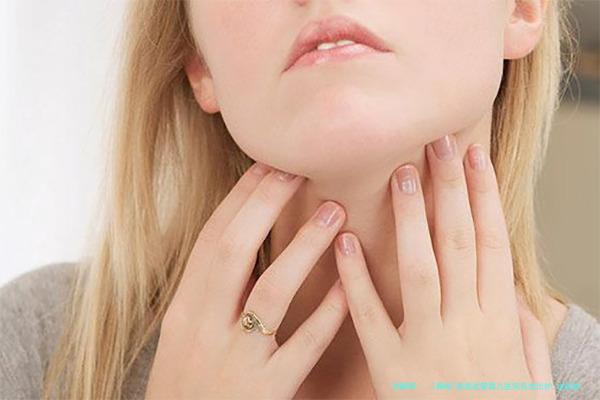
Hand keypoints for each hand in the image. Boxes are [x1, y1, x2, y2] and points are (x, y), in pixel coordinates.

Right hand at [145, 162, 348, 399]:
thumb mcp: (184, 334)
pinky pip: (303, 347)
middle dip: (265, 204)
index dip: (240, 198)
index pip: (211, 240)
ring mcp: (235, 360)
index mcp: (184, 310)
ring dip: (303, 247)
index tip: (266, 164)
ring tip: (335, 212)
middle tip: (298, 168)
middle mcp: (203, 328)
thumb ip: (210, 292)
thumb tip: (243, 241)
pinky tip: (350, 287)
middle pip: (233, 250)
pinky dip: (327, 313)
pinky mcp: (265, 392)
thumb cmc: (187, 386)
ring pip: (270, 291)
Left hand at [333, 134, 555, 398]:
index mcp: (498, 323)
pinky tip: (344, 242)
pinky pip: (370, 318)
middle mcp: (466, 326)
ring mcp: (427, 346)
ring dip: (411, 221)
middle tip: (435, 143)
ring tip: (400, 175)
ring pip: (420, 270)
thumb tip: (521, 296)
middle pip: (458, 244)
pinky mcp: (392, 369)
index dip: (483, 198)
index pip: (491, 245)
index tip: (472, 158)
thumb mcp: (530, 380)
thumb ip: (526, 337)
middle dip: (449, 190)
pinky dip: (356, 279)